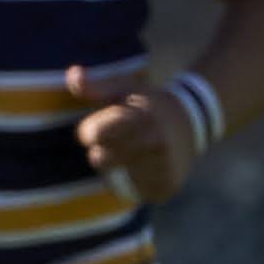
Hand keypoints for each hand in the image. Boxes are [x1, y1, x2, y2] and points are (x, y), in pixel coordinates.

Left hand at [69, 63, 199, 203]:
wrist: (190, 122)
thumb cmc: (146, 103)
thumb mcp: (124, 87)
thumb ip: (95, 84)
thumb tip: (73, 73)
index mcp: (141, 117)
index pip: (92, 135)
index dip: (91, 130)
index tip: (103, 125)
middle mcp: (155, 142)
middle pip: (99, 159)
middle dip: (102, 150)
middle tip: (121, 140)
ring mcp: (163, 167)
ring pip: (114, 178)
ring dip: (116, 167)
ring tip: (134, 151)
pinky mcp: (166, 187)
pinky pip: (131, 191)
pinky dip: (131, 182)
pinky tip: (143, 166)